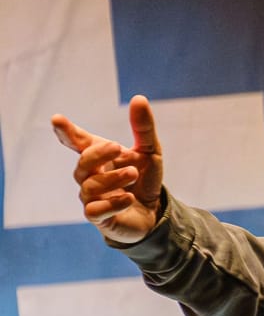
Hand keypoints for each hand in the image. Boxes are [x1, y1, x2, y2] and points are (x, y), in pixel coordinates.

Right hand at [50, 95, 164, 243]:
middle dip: (97, 154)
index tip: (57, 120)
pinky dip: (112, 203)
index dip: (66, 132)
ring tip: (133, 173)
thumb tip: (139, 98)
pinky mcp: (98, 217)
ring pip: (89, 186)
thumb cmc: (145, 179)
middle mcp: (89, 175)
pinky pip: (95, 210)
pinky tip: (128, 197)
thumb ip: (143, 128)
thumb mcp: (150, 152)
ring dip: (112, 178)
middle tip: (117, 147)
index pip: (77, 142)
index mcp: (97, 156)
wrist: (154, 212)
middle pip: (83, 163)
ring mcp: (91, 197)